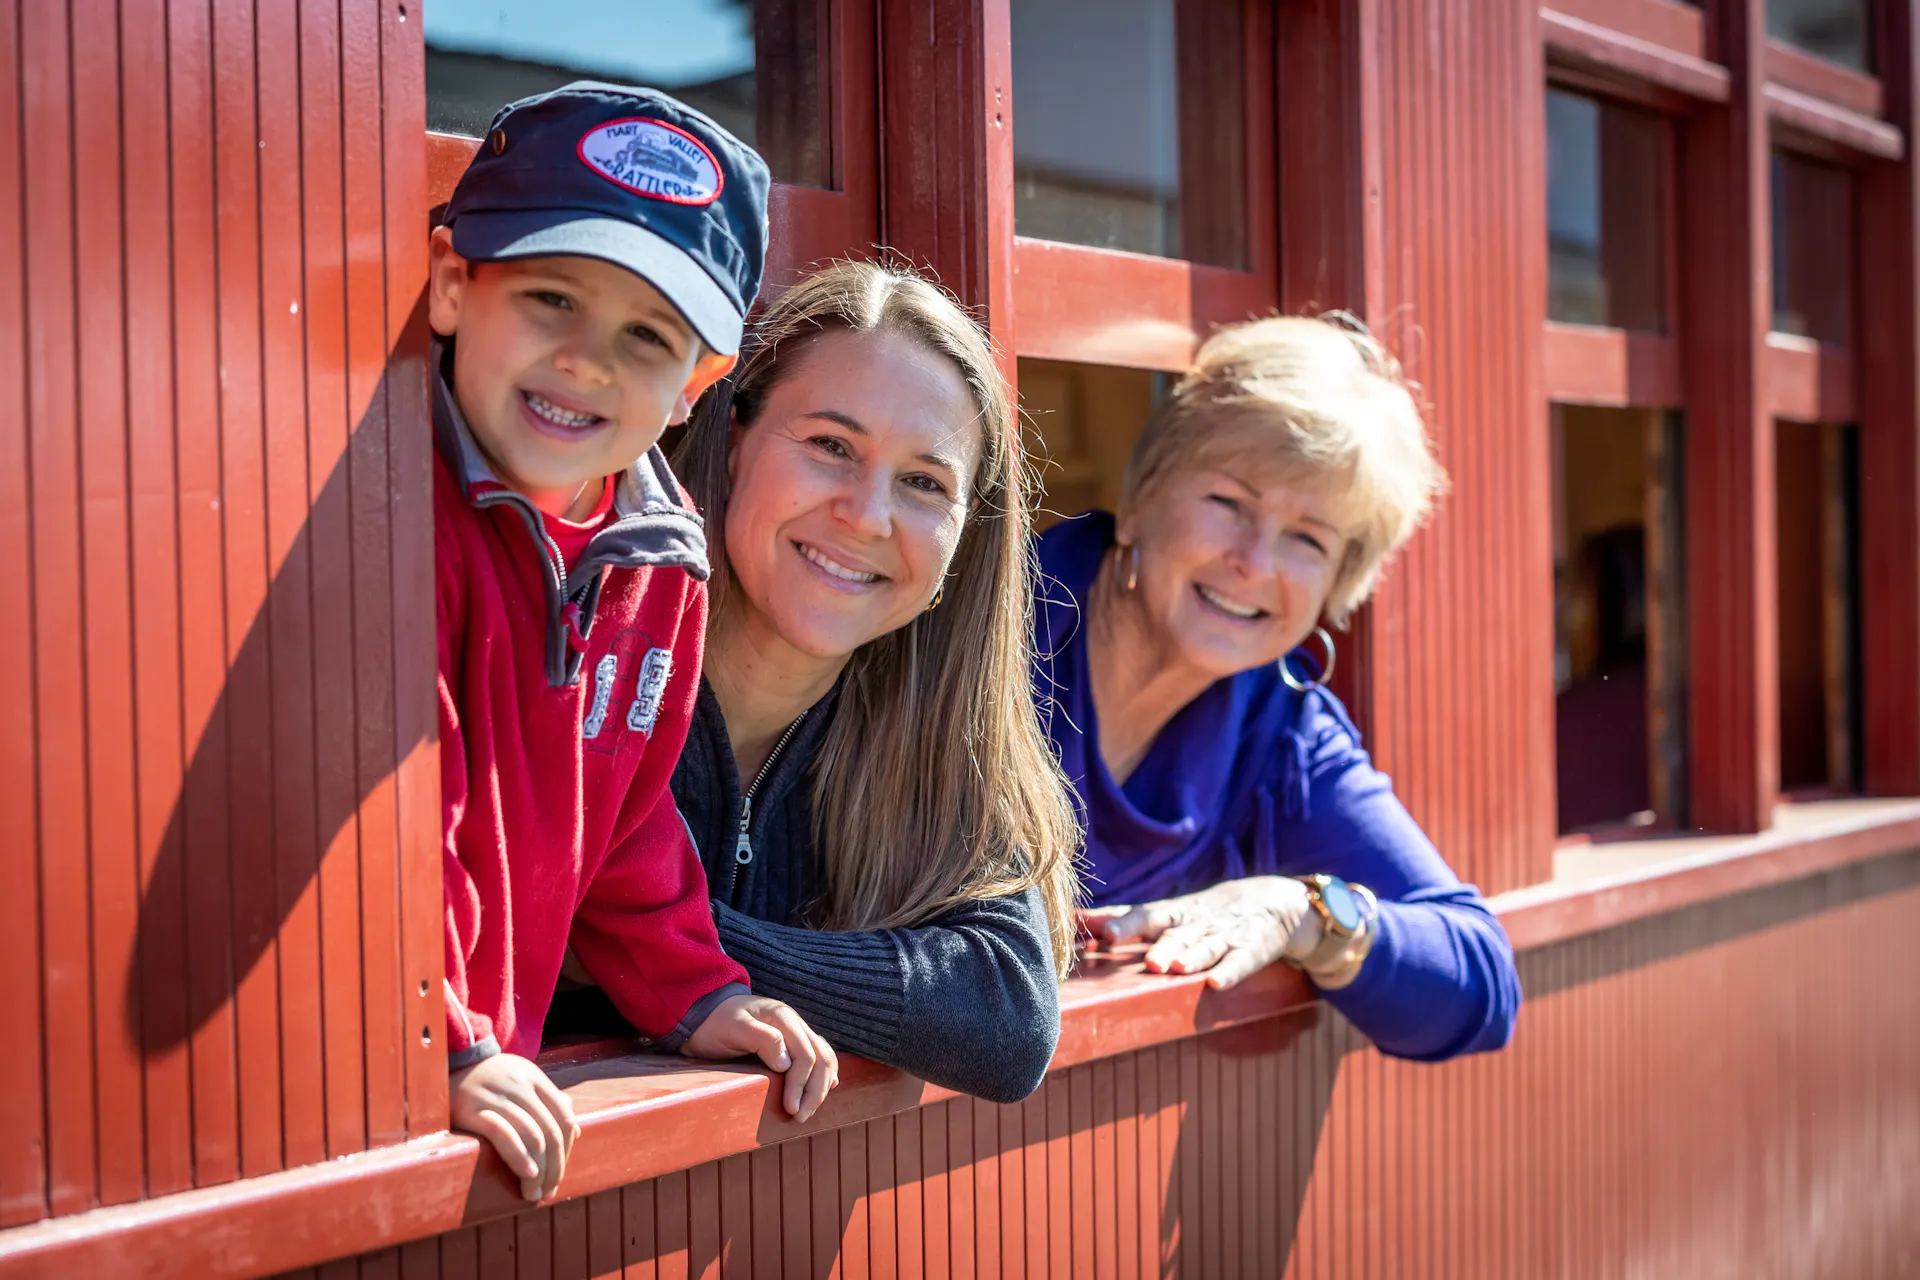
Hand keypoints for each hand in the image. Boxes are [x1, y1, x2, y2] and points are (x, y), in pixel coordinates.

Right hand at [450, 1053, 580, 1202]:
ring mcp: (497, 1095)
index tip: (560, 1174)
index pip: (564, 1117)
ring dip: (538, 1171)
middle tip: (549, 1192)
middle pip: (551, 1131)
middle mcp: (519, 1084)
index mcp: (534, 1077)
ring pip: (532, 1136)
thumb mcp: (519, 1082)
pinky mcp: (472, 1108)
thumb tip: (576, 1131)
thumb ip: (548, 1101)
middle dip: (554, 1167)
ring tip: (534, 1193)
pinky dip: (519, 1157)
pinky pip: (504, 1134)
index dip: (567, 1150)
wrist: (441, 1066)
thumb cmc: (486, 1082)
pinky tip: (525, 1174)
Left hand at [683, 993, 838, 1122]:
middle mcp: (795, 1024)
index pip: (806, 1055)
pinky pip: (819, 1058)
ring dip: (821, 1087)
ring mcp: (797, 1033)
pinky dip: (823, 1077)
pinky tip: (821, 1091)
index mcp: (783, 1017)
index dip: (801, 1084)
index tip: (791, 1109)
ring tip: (806, 1112)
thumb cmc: (716, 1023)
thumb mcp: (733, 1028)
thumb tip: (786, 1064)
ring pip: (825, 1059)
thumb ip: (761, 1039)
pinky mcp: (794, 1044)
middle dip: (815, 1091)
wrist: (707, 1014)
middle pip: (822, 1059)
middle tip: (800, 1117)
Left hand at [1084, 876, 1316, 989]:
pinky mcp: (1252, 949)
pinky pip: (1240, 962)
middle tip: (1143, 959)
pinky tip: (1216, 984)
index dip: (1125, 924)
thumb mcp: (1167, 912)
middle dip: (1158, 944)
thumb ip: (1122, 918)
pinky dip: (1229, 973)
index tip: (1102, 934)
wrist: (1273, 901)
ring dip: (1189, 956)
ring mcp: (1225, 935)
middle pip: (1174, 932)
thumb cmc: (1204, 914)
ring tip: (1173, 968)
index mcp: (1173, 913)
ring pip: (1205, 946)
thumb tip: (1071, 920)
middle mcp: (1196, 922)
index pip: (1146, 915)